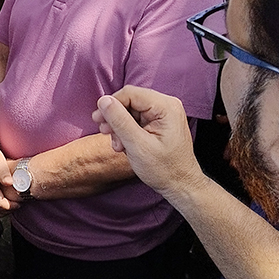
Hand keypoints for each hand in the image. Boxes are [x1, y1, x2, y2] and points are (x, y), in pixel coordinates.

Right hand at [92, 86, 208, 200]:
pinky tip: (124, 145)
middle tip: (105, 133)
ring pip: (130, 110)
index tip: (98, 120)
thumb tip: (103, 100)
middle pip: (130, 100)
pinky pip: (136, 119)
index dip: (111, 105)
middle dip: (115, 118)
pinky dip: (126, 131)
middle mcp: (166, 105)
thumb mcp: (137, 146)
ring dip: (119, 126)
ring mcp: (163, 113)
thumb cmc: (164, 169)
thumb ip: (119, 121)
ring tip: (118, 145)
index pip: (130, 93)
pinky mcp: (159, 122)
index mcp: (166, 107)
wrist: (180, 185)